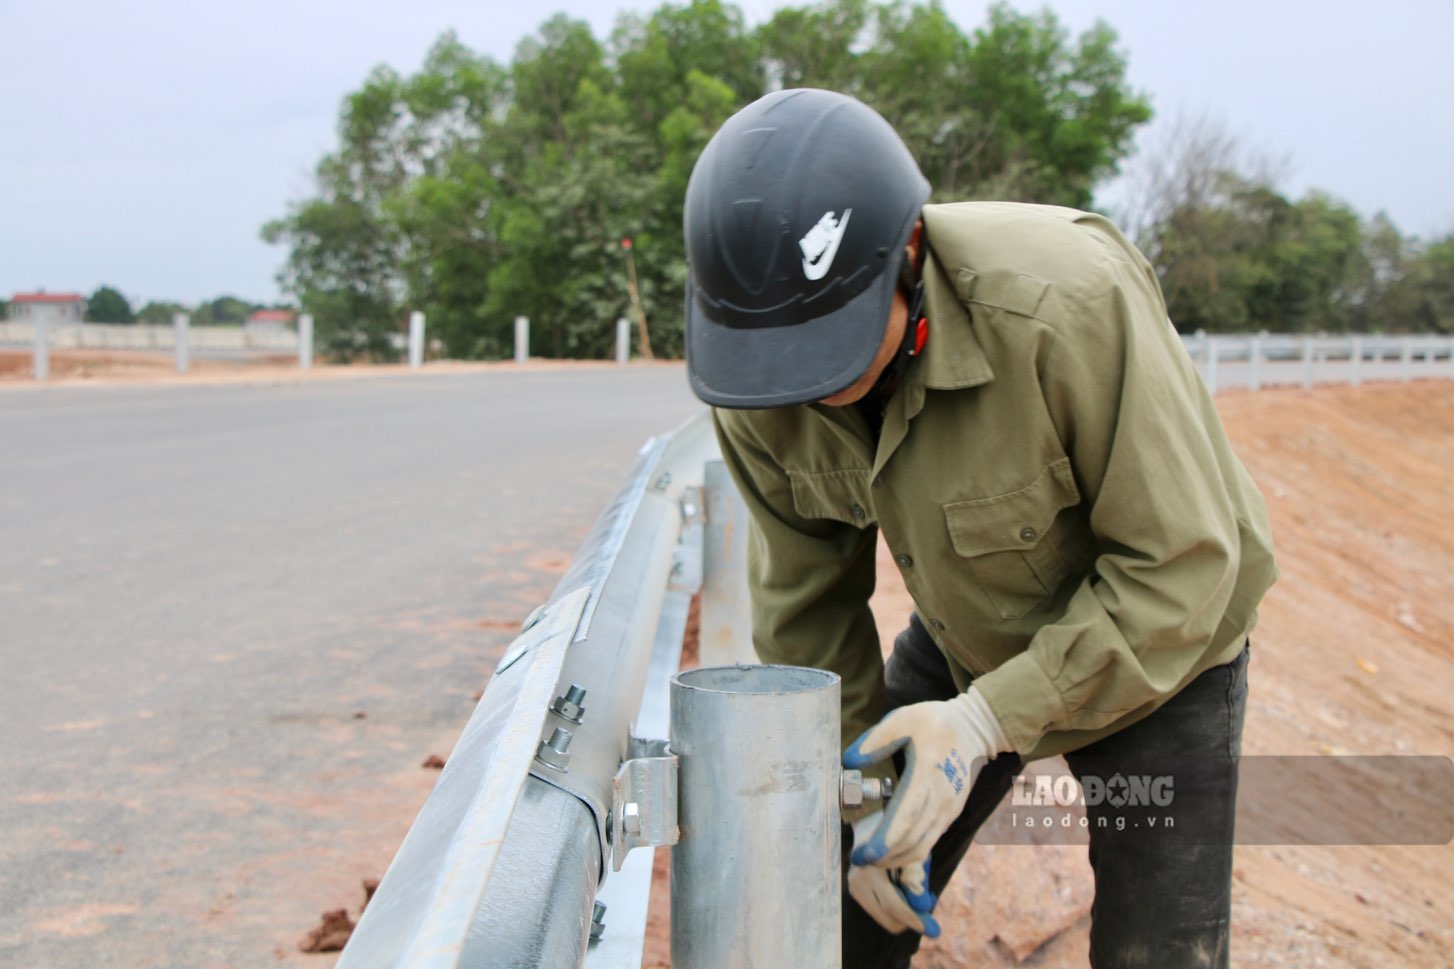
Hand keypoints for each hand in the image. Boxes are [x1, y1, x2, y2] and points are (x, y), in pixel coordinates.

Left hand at [843, 687, 1009, 870]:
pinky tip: (892, 849)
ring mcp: (949, 809)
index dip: (884, 841)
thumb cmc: (934, 723)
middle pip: (913, 841)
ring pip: (923, 846)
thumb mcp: (902, 720)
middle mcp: (941, 799)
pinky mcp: (951, 813)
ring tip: (873, 858)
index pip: (905, 818)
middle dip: (885, 856)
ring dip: (897, 858)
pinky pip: (930, 840)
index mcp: (926, 774)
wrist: (974, 729)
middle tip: (860, 859)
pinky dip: (910, 851)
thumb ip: (875, 741)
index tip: (863, 853)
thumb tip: (850, 762)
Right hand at [847, 814, 939, 936]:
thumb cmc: (899, 837)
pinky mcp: (855, 891)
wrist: (874, 823)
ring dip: (903, 914)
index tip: (934, 931)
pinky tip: (900, 891)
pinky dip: (894, 909)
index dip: (917, 920)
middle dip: (912, 919)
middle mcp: (859, 880)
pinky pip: (880, 912)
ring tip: (913, 893)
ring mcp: (854, 887)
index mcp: (872, 869)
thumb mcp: (913, 854)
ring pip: (885, 919)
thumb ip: (917, 880)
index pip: (895, 906)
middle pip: (890, 919)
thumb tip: (923, 907)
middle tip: (927, 905)